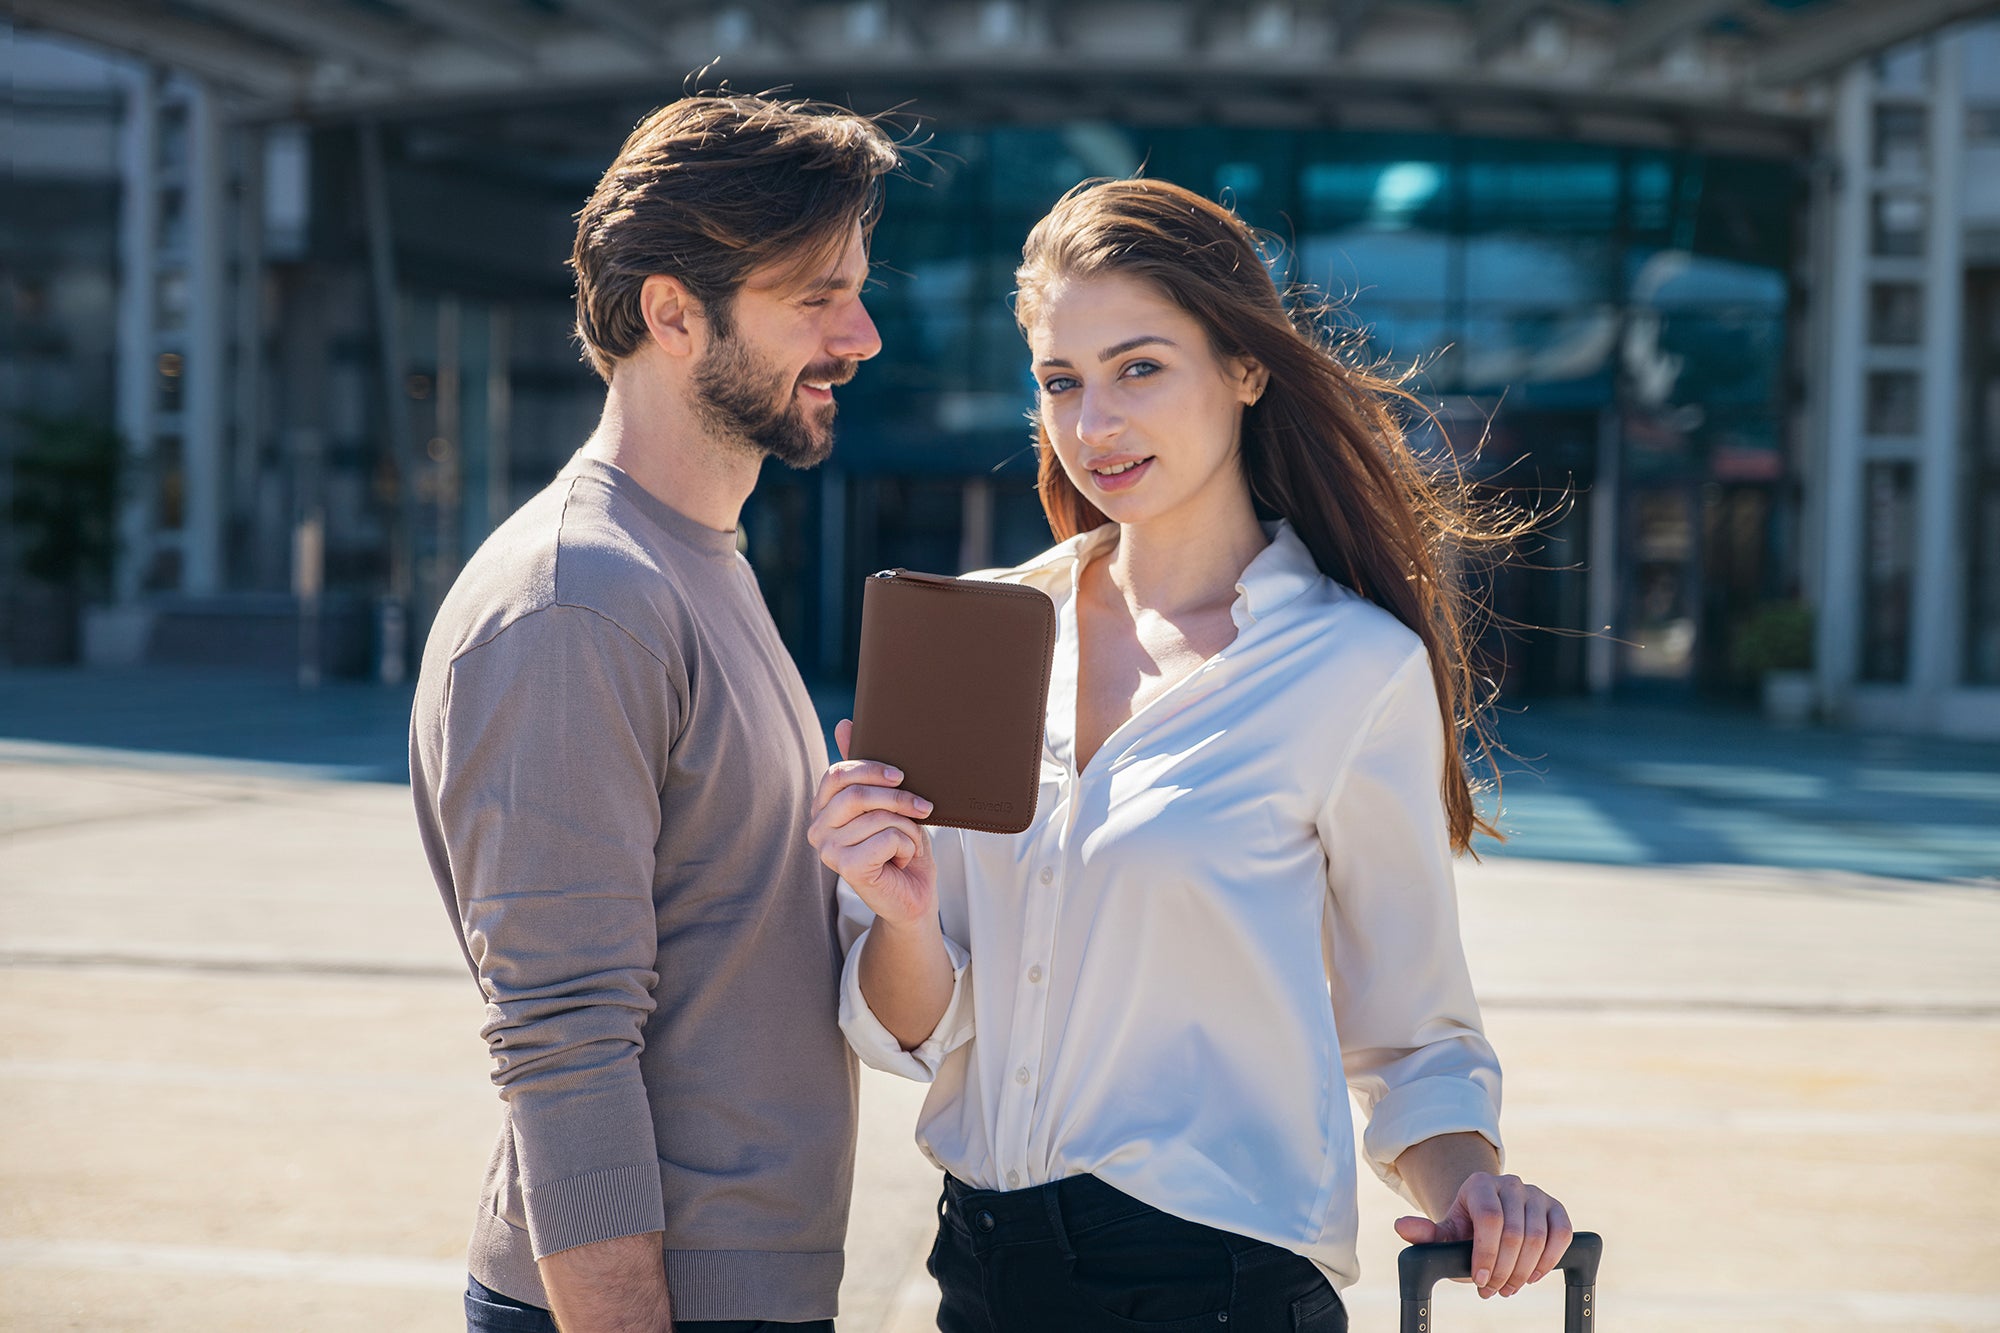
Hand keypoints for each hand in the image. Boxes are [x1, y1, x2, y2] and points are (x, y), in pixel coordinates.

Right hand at [807, 720, 936, 927]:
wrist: (914, 894)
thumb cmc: (900, 846)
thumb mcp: (887, 802)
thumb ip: (865, 769)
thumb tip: (845, 723)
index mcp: (822, 809)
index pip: (837, 775)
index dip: (872, 769)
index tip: (902, 776)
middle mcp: (817, 829)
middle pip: (858, 793)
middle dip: (899, 798)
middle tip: (923, 808)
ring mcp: (827, 850)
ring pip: (879, 816)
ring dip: (907, 828)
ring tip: (906, 843)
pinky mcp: (846, 868)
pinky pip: (886, 837)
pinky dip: (905, 845)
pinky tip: (900, 859)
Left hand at [1394, 1173, 1571, 1299]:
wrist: (1490, 1221)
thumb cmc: (1467, 1230)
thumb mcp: (1446, 1233)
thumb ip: (1426, 1233)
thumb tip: (1401, 1227)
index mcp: (1479, 1184)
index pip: (1489, 1219)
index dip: (1486, 1254)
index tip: (1478, 1281)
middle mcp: (1510, 1183)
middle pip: (1515, 1232)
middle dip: (1504, 1270)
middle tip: (1493, 1290)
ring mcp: (1535, 1193)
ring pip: (1538, 1237)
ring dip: (1525, 1271)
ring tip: (1509, 1287)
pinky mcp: (1555, 1208)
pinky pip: (1562, 1234)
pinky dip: (1550, 1260)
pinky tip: (1533, 1276)